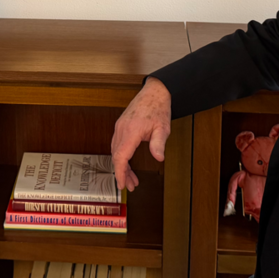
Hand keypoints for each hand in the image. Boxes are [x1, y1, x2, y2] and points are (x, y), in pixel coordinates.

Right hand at [110, 77, 171, 191]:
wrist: (154, 92)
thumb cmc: (158, 108)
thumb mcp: (163, 128)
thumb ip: (159, 144)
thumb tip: (159, 158)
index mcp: (131, 130)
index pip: (121, 156)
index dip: (120, 172)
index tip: (122, 184)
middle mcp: (122, 129)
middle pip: (116, 156)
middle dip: (122, 172)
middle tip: (130, 185)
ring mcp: (120, 127)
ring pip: (115, 151)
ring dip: (122, 165)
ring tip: (131, 178)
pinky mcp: (121, 126)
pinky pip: (117, 144)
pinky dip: (121, 156)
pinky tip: (128, 163)